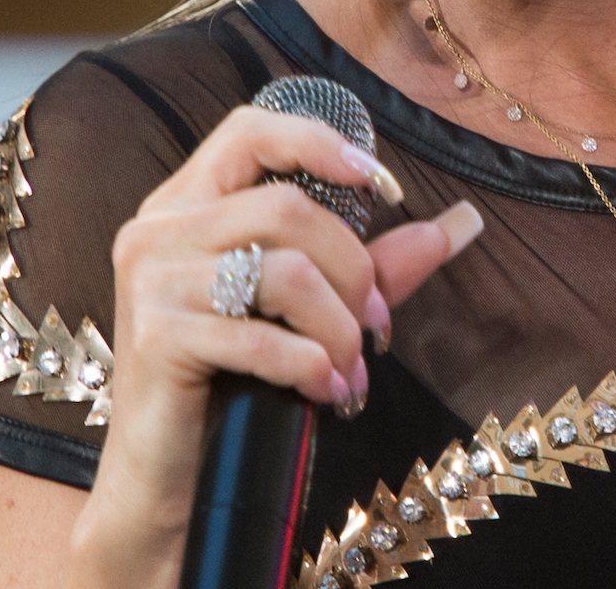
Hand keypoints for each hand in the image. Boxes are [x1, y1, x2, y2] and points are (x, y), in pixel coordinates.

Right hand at [68, 105, 482, 588]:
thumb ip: (375, 264)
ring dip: (338, 329)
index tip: (384, 186)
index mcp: (185, 205)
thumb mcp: (308, 314)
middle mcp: (157, 229)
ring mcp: (151, 281)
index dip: (321, 143)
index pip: (250, 130)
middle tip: (376, 330)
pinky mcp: (156, 338)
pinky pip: (262, 337)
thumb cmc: (235, 389)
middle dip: (353, 269)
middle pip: (286, 205)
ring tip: (349, 373)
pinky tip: (328, 395)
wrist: (168, 485)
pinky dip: (312, 367)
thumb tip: (464, 221)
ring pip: (284, 271)